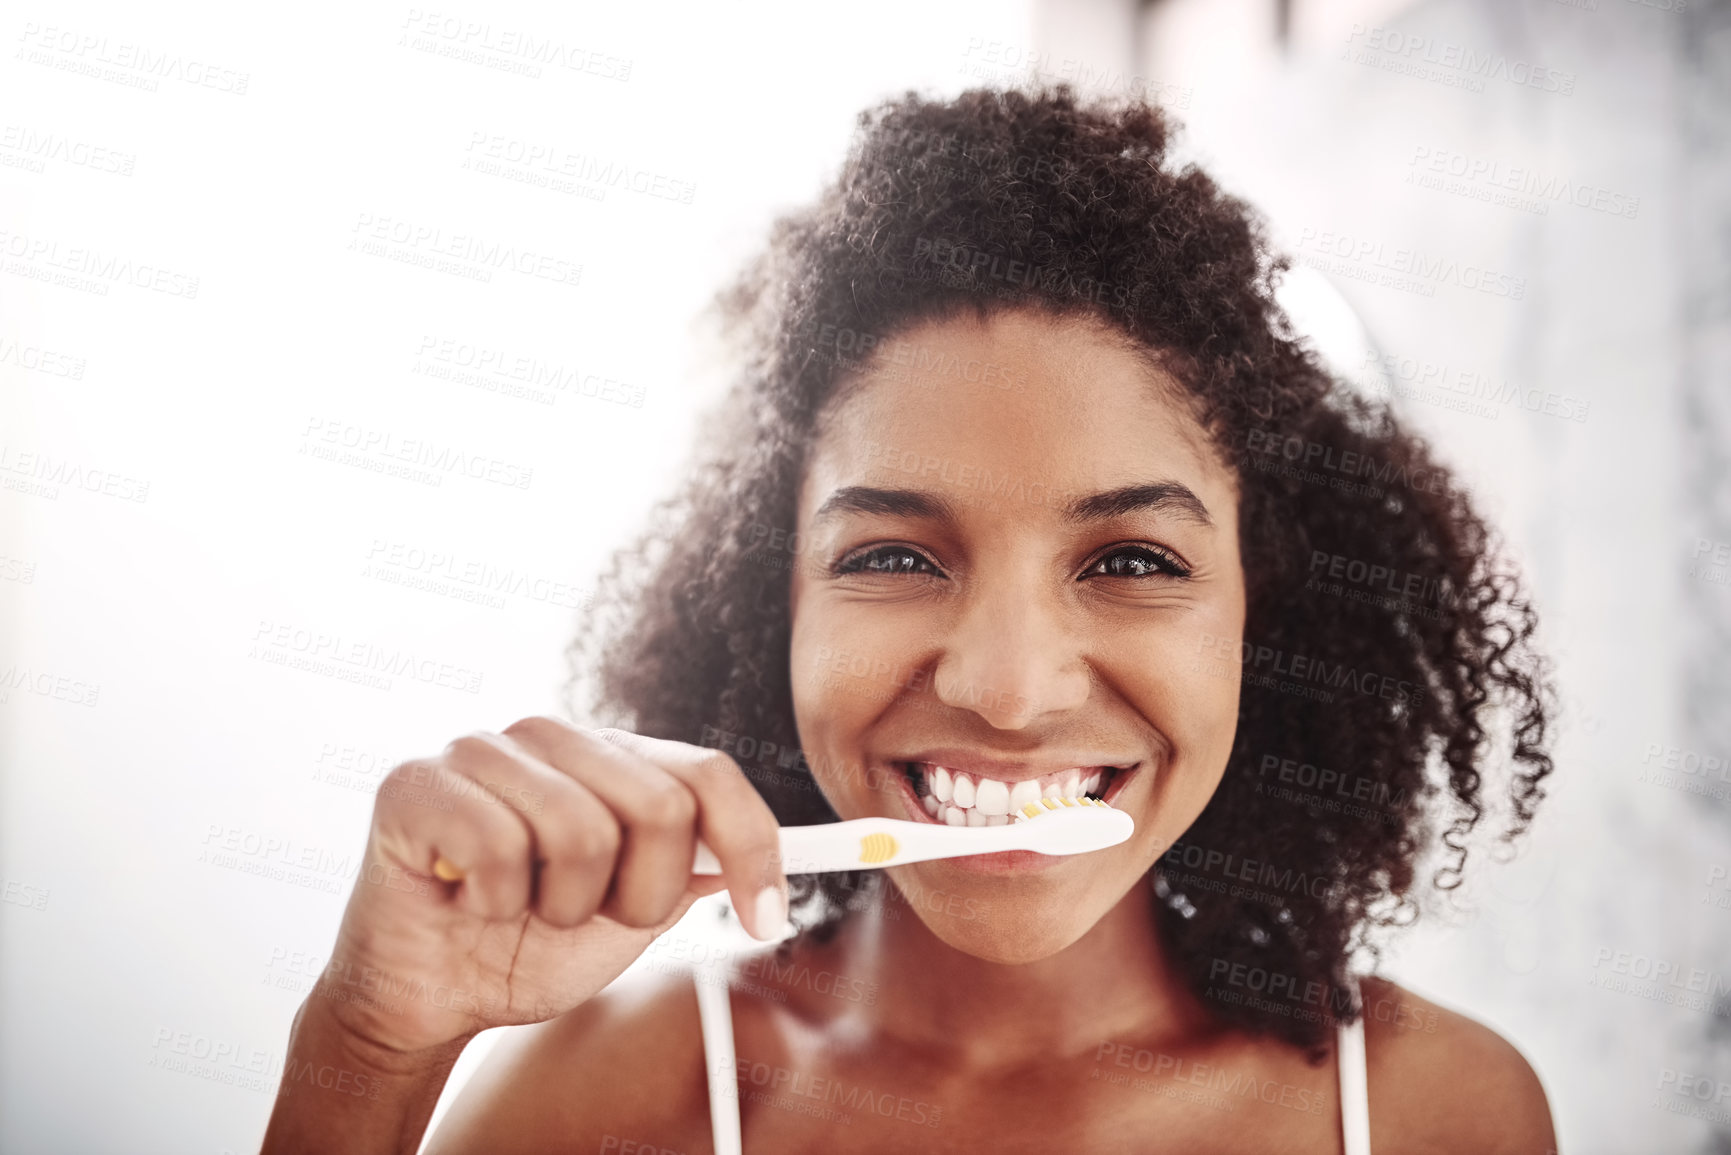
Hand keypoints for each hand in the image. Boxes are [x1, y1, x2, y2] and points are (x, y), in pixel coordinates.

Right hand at [310, 719, 787, 1055]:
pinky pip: (497, 846)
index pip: (707, 772)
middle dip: (639, 896)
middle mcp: (550, 736)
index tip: (767, 920)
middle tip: (587, 919)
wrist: (425, 1002)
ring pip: (581, 831)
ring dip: (562, 907)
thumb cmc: (524, 949)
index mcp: (609, 757)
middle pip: (659, 805)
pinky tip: (468, 901)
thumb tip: (764, 853)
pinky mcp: (413, 781)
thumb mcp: (629, 917)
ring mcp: (481, 750)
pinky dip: (494, 902)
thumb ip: (690, 873)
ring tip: (523, 910)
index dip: (752, 845)